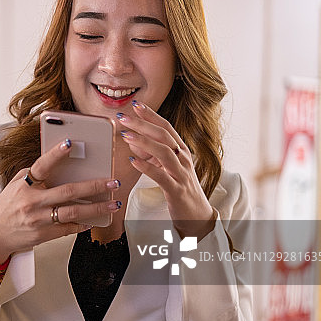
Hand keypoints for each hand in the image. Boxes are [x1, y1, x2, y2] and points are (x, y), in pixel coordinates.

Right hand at [0, 139, 121, 261]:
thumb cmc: (9, 205)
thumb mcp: (17, 184)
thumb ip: (36, 175)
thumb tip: (62, 164)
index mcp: (24, 185)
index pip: (42, 166)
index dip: (55, 154)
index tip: (69, 143)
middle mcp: (32, 201)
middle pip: (67, 192)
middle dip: (94, 186)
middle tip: (112, 182)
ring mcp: (38, 219)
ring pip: (73, 213)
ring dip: (96, 208)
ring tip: (112, 204)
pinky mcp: (43, 234)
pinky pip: (68, 228)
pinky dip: (83, 224)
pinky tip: (94, 219)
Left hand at [117, 100, 214, 238]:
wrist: (197, 215)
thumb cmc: (179, 187)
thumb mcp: (166, 166)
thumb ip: (151, 153)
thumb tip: (133, 141)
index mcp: (182, 150)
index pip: (166, 127)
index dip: (151, 115)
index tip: (135, 104)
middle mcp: (183, 159)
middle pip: (164, 136)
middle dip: (143, 124)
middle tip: (123, 117)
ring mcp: (181, 174)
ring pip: (164, 153)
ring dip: (143, 142)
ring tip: (125, 135)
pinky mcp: (176, 190)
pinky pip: (161, 176)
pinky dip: (146, 167)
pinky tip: (132, 161)